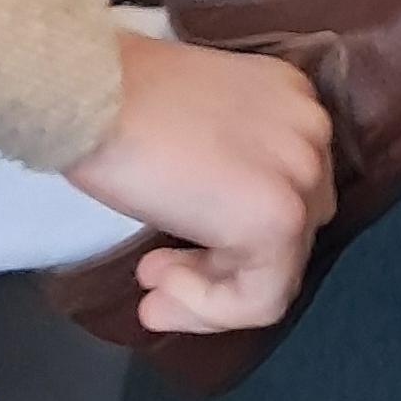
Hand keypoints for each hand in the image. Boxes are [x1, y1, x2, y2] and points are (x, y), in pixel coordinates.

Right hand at [66, 33, 333, 336]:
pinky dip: (208, 307)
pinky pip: (259, 298)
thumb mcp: (189, 126)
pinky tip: (157, 287)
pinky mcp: (279, 219)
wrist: (88, 92)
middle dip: (220, 264)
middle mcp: (311, 132)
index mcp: (289, 99)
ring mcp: (303, 175)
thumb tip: (213, 232)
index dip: (227, 233)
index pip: (282, 189)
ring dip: (209, 291)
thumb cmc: (114, 99)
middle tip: (156, 271)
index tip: (170, 252)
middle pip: (288, 231)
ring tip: (151, 287)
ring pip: (276, 271)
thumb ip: (222, 166)